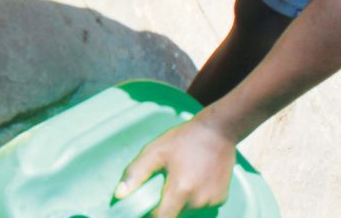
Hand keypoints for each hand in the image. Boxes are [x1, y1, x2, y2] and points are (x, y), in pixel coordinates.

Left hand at [115, 113, 236, 217]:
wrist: (218, 131)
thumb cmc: (184, 139)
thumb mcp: (155, 151)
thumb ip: (136, 173)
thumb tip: (119, 194)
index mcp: (181, 190)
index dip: (150, 216)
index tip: (144, 208)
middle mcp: (199, 201)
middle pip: (174, 214)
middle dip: (165, 206)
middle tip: (163, 185)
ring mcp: (213, 201)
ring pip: (187, 211)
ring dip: (179, 202)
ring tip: (180, 179)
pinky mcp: (221, 199)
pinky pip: (201, 206)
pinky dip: (194, 199)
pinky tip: (193, 181)